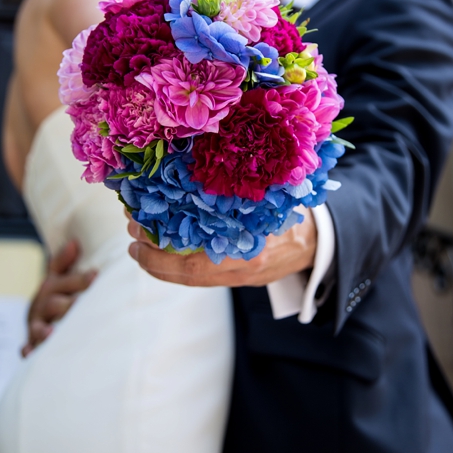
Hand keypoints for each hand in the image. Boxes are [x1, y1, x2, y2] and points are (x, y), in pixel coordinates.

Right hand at [23, 240, 96, 356]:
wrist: (36, 318)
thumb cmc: (55, 296)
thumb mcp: (56, 278)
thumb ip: (63, 262)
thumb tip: (74, 243)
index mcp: (49, 289)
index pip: (62, 282)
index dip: (78, 279)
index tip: (95, 276)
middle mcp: (41, 307)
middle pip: (52, 305)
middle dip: (66, 305)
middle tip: (80, 305)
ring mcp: (35, 326)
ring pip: (37, 327)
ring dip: (43, 330)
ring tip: (51, 333)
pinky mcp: (32, 343)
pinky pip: (27, 348)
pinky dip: (28, 350)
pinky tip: (30, 353)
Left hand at [127, 207, 316, 286]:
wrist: (321, 242)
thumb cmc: (292, 213)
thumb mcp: (268, 201)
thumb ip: (236, 198)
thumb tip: (191, 175)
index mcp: (250, 251)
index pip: (195, 263)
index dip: (161, 253)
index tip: (137, 233)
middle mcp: (242, 268)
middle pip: (187, 273)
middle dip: (153, 255)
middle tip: (131, 229)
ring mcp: (240, 276)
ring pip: (190, 277)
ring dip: (158, 261)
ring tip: (136, 241)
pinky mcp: (238, 277)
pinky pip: (199, 275)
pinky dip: (174, 265)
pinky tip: (157, 250)